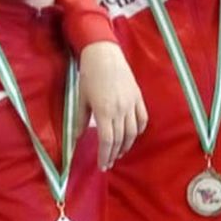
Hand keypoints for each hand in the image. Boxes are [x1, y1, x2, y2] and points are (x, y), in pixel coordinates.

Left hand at [78, 43, 147, 169]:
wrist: (104, 55)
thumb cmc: (89, 76)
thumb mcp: (81, 99)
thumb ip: (81, 120)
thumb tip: (78, 138)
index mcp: (104, 111)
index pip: (107, 141)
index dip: (105, 156)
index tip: (103, 166)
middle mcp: (120, 110)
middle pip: (119, 139)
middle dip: (114, 154)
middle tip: (109, 163)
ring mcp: (131, 104)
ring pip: (132, 132)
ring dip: (126, 145)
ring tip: (119, 152)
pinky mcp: (138, 98)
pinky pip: (142, 119)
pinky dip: (139, 131)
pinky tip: (132, 136)